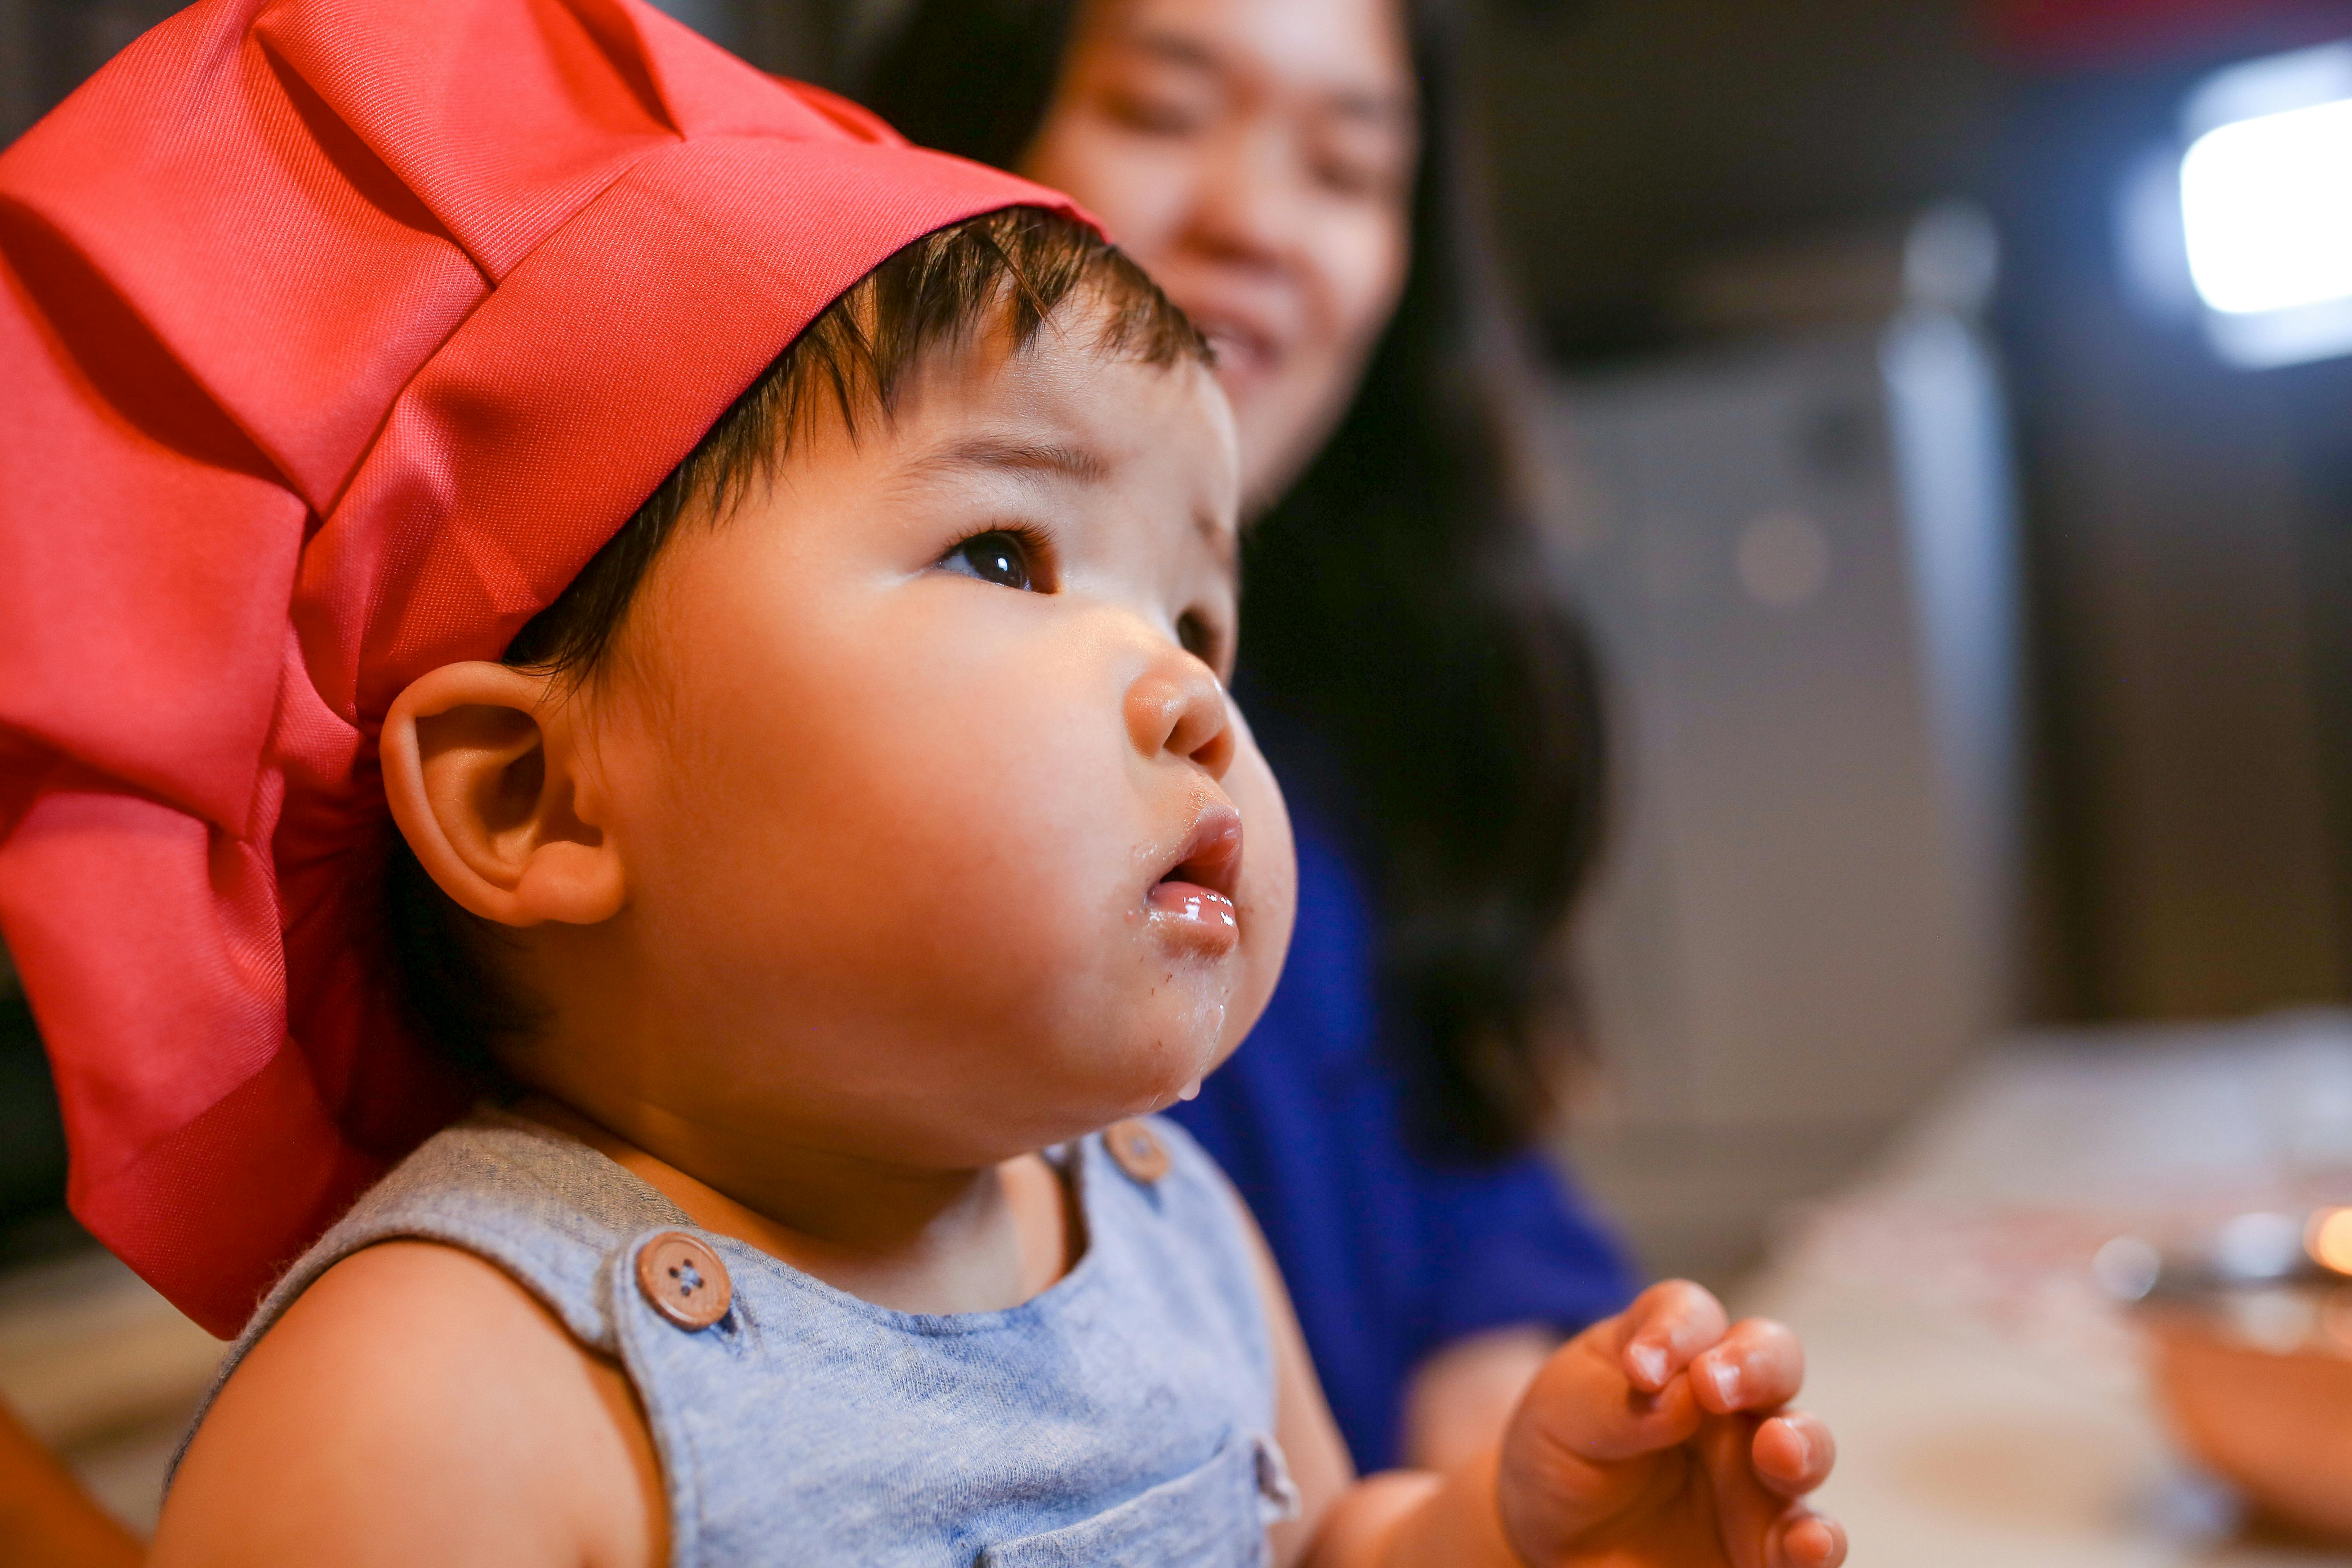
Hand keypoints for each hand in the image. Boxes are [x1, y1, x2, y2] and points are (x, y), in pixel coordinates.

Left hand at [1493, 1281, 1843, 1567]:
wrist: (1559, 1541)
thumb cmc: (1563, 1457)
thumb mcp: (1562, 1418)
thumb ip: (1613, 1403)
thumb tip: (1680, 1397)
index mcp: (1672, 1354)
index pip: (1689, 1315)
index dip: (1673, 1330)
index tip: (1638, 1368)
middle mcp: (1729, 1405)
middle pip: (1771, 1358)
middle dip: (1755, 1364)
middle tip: (1715, 1388)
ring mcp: (1756, 1472)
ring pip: (1805, 1442)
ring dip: (1801, 1444)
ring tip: (1779, 1454)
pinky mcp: (1769, 1543)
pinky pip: (1813, 1539)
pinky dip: (1819, 1542)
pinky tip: (1807, 1545)